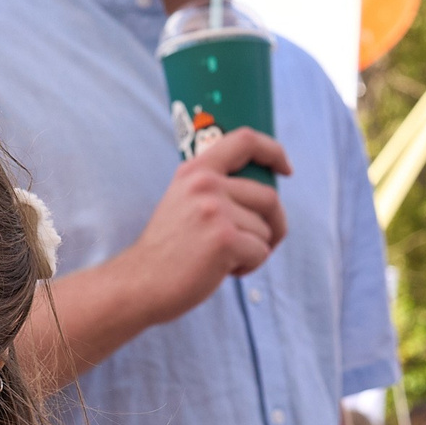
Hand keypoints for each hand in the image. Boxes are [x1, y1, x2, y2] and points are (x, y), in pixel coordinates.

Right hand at [119, 128, 292, 322]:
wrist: (139, 283)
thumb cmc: (167, 251)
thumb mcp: (182, 203)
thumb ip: (213, 190)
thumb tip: (264, 195)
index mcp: (196, 171)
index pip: (245, 141)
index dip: (273, 152)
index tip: (286, 170)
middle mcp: (205, 184)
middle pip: (269, 197)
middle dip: (275, 225)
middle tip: (264, 244)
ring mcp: (215, 210)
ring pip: (265, 230)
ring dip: (255, 250)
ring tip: (224, 261)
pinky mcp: (225, 239)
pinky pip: (261, 252)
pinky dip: (250, 267)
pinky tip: (224, 272)